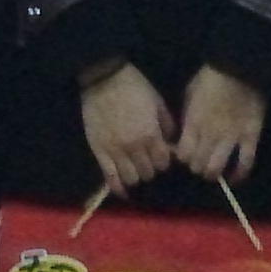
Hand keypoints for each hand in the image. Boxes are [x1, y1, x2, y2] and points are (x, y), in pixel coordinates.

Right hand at [79, 62, 177, 190]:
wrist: (103, 79)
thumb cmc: (134, 87)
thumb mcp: (157, 102)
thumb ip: (167, 124)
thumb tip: (171, 142)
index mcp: (151, 135)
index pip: (163, 163)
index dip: (164, 161)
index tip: (162, 156)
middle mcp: (134, 147)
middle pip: (148, 173)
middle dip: (151, 169)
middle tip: (148, 161)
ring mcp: (115, 151)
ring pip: (131, 178)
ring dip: (136, 176)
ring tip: (135, 169)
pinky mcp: (99, 152)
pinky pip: (109, 177)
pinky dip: (118, 188)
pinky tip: (123, 192)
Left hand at [173, 67, 266, 181]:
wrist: (239, 68)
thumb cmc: (211, 78)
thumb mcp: (190, 94)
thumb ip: (186, 117)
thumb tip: (181, 134)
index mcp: (193, 123)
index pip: (183, 154)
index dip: (182, 159)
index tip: (185, 156)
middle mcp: (210, 134)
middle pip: (198, 165)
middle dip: (196, 167)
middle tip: (199, 163)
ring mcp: (231, 137)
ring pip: (217, 168)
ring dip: (213, 173)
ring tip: (214, 171)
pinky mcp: (250, 137)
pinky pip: (245, 162)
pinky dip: (239, 174)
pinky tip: (234, 178)